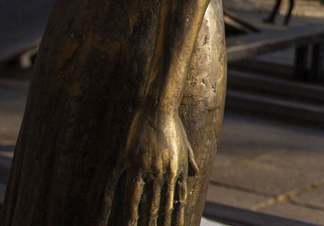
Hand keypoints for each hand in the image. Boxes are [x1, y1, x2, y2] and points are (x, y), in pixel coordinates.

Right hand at [101, 109, 197, 224]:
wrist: (161, 109)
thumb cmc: (173, 125)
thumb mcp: (186, 144)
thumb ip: (190, 162)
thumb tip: (193, 175)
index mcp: (180, 171)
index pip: (179, 201)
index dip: (177, 218)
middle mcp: (169, 175)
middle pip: (166, 208)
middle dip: (164, 225)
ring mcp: (154, 172)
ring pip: (151, 204)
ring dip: (149, 223)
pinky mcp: (139, 167)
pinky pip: (134, 194)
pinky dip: (131, 210)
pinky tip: (130, 222)